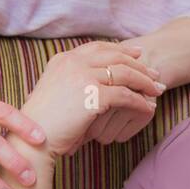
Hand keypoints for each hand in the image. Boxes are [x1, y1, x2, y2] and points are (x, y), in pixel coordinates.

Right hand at [22, 41, 165, 157]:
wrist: (32, 141)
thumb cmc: (43, 124)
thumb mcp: (56, 93)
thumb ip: (73, 82)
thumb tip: (95, 83)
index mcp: (63, 59)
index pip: (98, 47)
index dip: (120, 49)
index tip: (137, 54)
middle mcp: (72, 62)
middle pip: (115, 56)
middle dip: (138, 64)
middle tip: (155, 73)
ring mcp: (83, 76)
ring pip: (124, 73)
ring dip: (145, 81)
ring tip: (157, 90)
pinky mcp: (93, 94)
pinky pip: (125, 95)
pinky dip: (140, 101)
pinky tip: (148, 107)